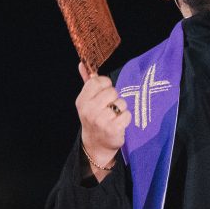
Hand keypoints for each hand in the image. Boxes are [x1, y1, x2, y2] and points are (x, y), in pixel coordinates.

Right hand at [76, 61, 126, 178]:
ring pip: (121, 103)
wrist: (96, 144)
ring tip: (114, 117)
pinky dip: (126, 119)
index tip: (104, 93)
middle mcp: (89, 110)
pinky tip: (118, 124)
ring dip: (121, 110)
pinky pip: (127, 115)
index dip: (105, 85)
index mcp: (82, 101)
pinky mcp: (112, 129)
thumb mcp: (88, 101)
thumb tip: (82, 63)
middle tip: (109, 108)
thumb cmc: (94, 118)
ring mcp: (100, 121)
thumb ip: (87, 81)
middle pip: (112, 92)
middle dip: (114, 98)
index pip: (98, 81)